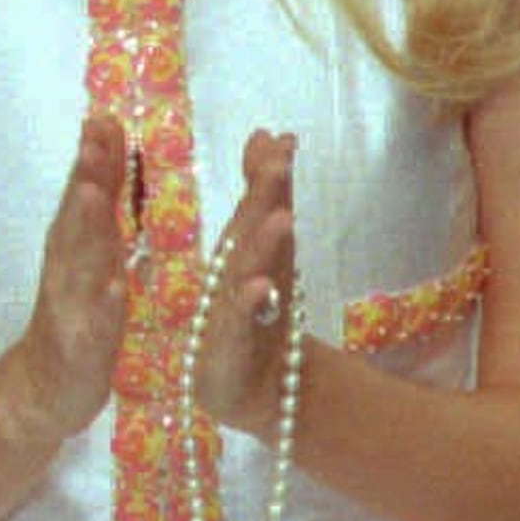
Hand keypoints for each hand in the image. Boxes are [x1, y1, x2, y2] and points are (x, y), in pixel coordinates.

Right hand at [0, 113, 133, 448]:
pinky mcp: (80, 350)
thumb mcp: (90, 260)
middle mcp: (67, 271)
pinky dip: (102, 304)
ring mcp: (70, 309)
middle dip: (87, 178)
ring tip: (98, 195)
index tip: (106, 116)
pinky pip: (93, 324)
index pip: (84, 195)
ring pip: (78, 263)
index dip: (94, 156)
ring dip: (86, 228)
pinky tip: (116, 285)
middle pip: (77, 218)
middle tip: (97, 137)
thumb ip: (101, 209)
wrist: (44, 391)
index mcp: (76, 250)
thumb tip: (109, 151)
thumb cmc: (77, 320)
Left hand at [191, 128, 299, 438]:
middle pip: (265, 231)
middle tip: (282, 156)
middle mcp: (259, 274)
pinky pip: (243, 322)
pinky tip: (257, 287)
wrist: (251, 384)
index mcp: (253, 252)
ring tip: (280, 217)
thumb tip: (265, 136)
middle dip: (273, 194)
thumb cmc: (245, 309)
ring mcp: (251, 310)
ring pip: (261, 273)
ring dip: (270, 246)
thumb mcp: (246, 250)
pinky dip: (252, 304)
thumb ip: (258, 195)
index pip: (261, 206)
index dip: (269, 172)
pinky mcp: (237, 343)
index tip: (278, 136)